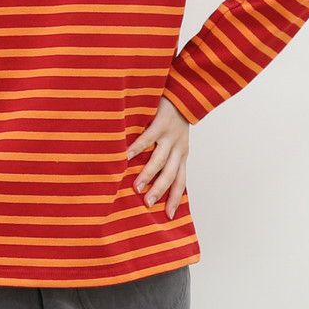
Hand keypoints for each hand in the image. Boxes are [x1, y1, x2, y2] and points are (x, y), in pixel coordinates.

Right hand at [126, 96, 189, 219]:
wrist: (181, 92)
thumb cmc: (173, 119)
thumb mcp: (175, 140)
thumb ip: (165, 156)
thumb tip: (150, 178)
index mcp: (182, 154)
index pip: (180, 181)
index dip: (174, 198)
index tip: (168, 216)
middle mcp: (179, 147)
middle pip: (170, 174)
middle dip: (159, 190)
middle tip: (147, 203)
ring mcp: (170, 135)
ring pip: (159, 160)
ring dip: (148, 174)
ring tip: (136, 186)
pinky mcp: (161, 122)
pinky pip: (148, 138)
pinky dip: (137, 148)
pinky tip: (127, 156)